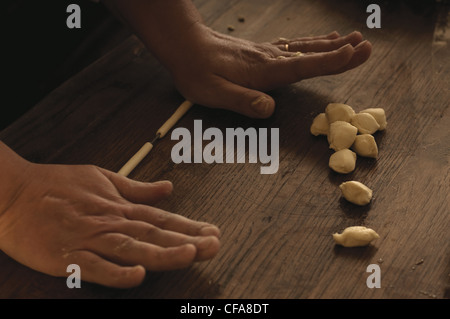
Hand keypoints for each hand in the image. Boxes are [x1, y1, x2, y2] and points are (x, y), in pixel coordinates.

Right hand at [0, 149, 219, 287]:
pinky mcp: (68, 256)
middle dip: (188, 240)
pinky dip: (117, 272)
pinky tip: (138, 276)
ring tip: (191, 254)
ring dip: (163, 252)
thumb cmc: (58, 185)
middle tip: (215, 245)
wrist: (15, 193)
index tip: (213, 231)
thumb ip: (138, 189)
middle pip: (155, 234)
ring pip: (132, 248)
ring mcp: (90, 240)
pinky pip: (95, 267)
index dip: (190, 226)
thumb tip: (168, 189)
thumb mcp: (103, 177)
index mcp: (119, 207)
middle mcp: (111, 223)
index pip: (162, 219)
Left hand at [168, 26, 371, 117]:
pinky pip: (293, 46)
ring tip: (352, 39)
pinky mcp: (261, 51)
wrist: (185, 46)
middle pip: (311, 54)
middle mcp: (270, 58)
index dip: (330, 62)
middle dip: (341, 52)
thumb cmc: (197, 71)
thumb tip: (269, 109)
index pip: (303, 66)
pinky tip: (320, 40)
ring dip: (331, 46)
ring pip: (305, 48)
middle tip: (367, 46)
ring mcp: (267, 52)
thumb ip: (242, 100)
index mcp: (263, 71)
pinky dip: (312, 43)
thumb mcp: (214, 92)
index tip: (355, 53)